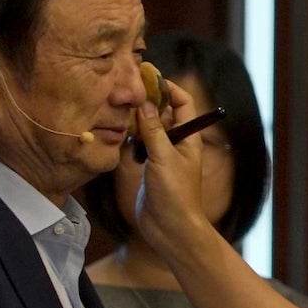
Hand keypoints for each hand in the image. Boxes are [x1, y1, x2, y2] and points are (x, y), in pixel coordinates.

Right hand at [133, 81, 206, 251]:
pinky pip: (140, 145)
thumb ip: (153, 130)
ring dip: (137, 119)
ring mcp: (162, 155)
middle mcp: (177, 144)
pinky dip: (131, 137)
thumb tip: (146, 103)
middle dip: (149, 101)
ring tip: (120, 108)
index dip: (170, 89)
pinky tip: (118, 132)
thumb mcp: (164, 158)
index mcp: (188, 138)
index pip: (183, 104)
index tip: (150, 78)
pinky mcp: (149, 167)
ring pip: (149, 128)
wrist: (170, 228)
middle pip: (164, 113)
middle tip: (128, 90)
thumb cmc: (175, 194)